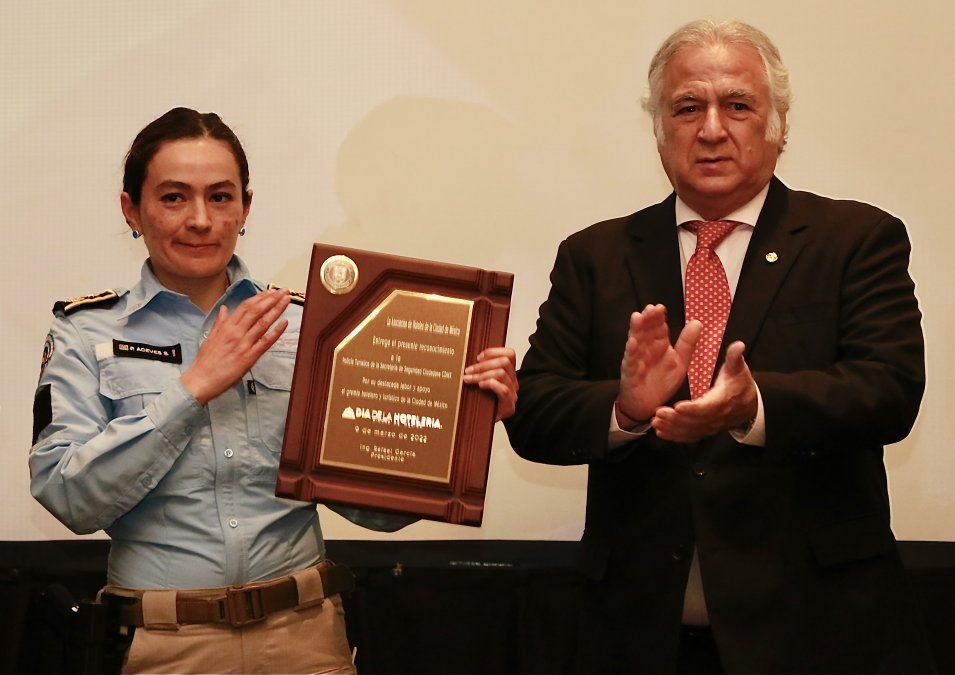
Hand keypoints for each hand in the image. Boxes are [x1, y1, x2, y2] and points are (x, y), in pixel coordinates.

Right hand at [180, 289, 290, 403]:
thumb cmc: (205, 361)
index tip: (270, 291)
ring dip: (276, 310)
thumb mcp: (210, 337)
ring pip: (263, 322)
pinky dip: (276, 331)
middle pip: (256, 310)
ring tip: (286, 300)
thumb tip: (223, 309)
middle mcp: (236, 332)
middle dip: (271, 299)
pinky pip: (265, 342)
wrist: (201, 380)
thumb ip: (219, 323)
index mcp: (226, 327)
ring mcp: (243, 344)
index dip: (259, 297)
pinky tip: (285, 323)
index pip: (245, 306)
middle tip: (283, 291)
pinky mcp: (249, 357)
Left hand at [463, 347, 517, 420]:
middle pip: (505, 362)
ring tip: (468, 379)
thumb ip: (481, 370)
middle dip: (484, 364)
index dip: (493, 352)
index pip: (510, 354)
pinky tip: (480, 387)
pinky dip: (490, 384)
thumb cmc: (482, 402)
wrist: (483, 425)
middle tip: (468, 370)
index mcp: (509, 373)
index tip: (478, 357)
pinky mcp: (509, 406)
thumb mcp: (481, 382)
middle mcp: (513, 382)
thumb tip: (467, 358)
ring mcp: (512, 394)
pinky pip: (503, 390)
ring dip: (482, 375)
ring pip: (502, 374)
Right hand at [615, 305, 701, 427]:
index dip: (658, 318)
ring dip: (636, 329)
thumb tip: (698, 321)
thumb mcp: (680, 362)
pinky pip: (631, 361)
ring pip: (636, 341)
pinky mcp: (631, 373)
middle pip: (646, 330)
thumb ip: (687, 343)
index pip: (658, 328)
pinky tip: (632, 343)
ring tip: (637, 317)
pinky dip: (631, 352)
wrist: (648, 405)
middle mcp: (647, 349)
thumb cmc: (662, 382)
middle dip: (647, 319)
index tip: (661, 307)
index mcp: (659, 345)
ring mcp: (637, 360)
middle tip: (650, 308)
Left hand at [651, 341, 757, 441]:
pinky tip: (660, 432)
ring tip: (655, 422)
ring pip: (690, 430)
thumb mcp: (738, 369)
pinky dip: (675, 436)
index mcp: (722, 401)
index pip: (706, 407)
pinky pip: (690, 436)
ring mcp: (710, 426)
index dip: (692, 409)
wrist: (750, 406)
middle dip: (676, 419)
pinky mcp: (705, 430)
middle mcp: (716, 417)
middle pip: (694, 421)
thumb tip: (738, 345)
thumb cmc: (740, 384)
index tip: (677, 406)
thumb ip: (734, 358)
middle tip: (658, 413)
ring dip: (672, 428)